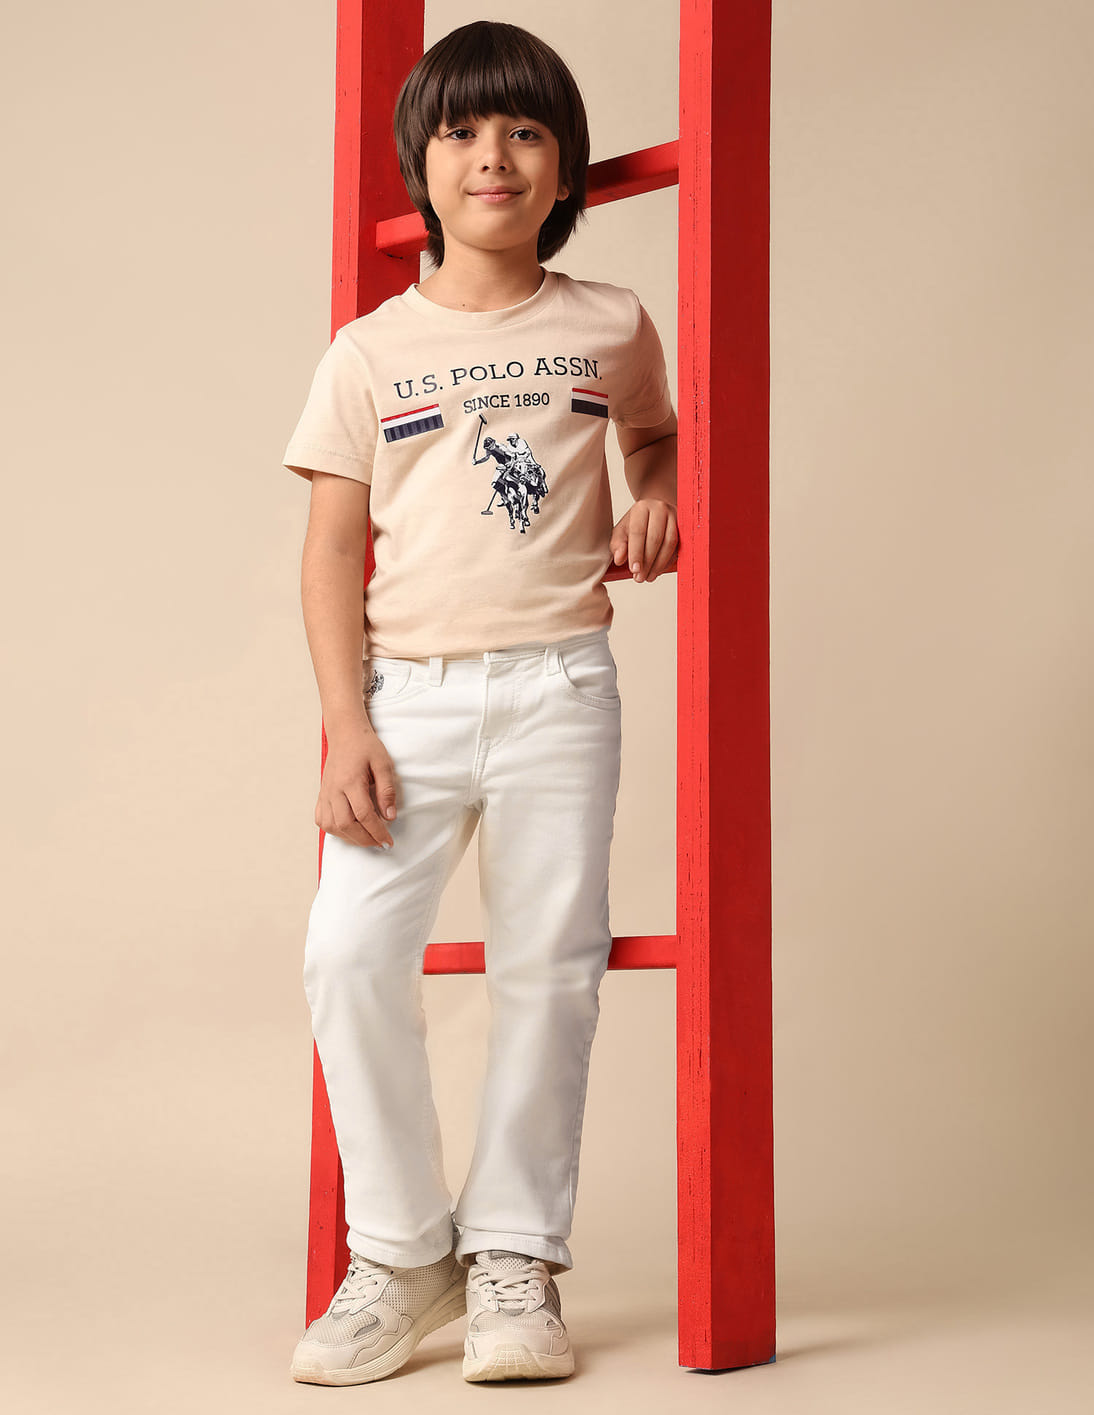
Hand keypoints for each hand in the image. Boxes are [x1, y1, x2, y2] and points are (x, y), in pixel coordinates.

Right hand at [315, 724, 398, 848]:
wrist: (345, 733)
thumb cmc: (366, 746)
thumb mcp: (384, 763)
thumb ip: (387, 790)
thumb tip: (389, 817)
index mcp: (351, 781)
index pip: (364, 815)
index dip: (377, 832)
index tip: (388, 841)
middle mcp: (334, 789)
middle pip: (346, 824)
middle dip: (364, 839)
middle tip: (380, 843)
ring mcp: (325, 793)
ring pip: (331, 826)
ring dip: (349, 837)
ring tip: (366, 838)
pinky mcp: (321, 794)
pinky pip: (321, 820)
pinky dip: (333, 830)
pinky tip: (347, 830)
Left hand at [610, 498, 679, 582]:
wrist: (655, 511)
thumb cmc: (637, 523)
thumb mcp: (622, 531)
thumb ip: (618, 544)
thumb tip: (619, 559)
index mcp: (641, 508)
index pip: (638, 532)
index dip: (636, 553)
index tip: (634, 569)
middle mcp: (660, 509)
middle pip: (655, 538)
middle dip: (647, 562)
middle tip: (640, 577)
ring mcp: (675, 517)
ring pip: (670, 543)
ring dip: (659, 564)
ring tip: (648, 577)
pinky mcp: (684, 527)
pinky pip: (678, 547)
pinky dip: (668, 562)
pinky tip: (658, 570)